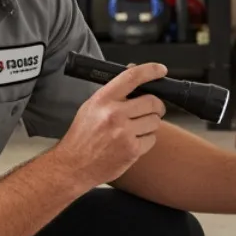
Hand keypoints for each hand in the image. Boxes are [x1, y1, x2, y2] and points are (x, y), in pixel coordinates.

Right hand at [49, 61, 167, 189]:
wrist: (74, 165)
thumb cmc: (82, 136)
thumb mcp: (91, 107)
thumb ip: (113, 92)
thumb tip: (133, 74)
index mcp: (103, 100)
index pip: (132, 77)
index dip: (150, 70)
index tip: (161, 70)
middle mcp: (114, 114)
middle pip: (152, 101)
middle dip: (157, 106)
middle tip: (153, 109)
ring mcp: (124, 133)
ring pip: (155, 121)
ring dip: (150, 124)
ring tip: (136, 129)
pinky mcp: (131, 150)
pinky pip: (152, 139)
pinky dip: (146, 141)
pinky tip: (133, 142)